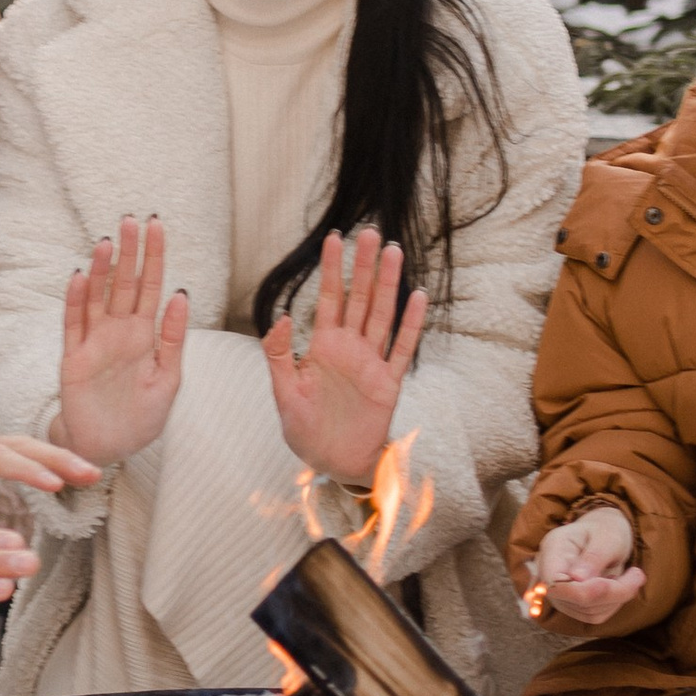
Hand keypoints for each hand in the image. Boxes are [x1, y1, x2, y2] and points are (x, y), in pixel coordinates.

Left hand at [0, 397, 98, 519]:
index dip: (25, 469)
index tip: (55, 483)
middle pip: (17, 445)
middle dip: (55, 457)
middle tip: (90, 474)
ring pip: (22, 444)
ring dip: (57, 455)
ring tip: (90, 473)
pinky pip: (18, 448)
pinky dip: (45, 456)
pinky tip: (69, 471)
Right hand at [56, 216, 190, 471]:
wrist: (108, 448)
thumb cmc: (140, 417)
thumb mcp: (168, 380)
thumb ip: (173, 339)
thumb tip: (182, 295)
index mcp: (145, 335)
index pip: (151, 287)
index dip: (154, 257)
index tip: (157, 226)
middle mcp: (119, 332)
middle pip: (123, 284)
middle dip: (129, 253)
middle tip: (131, 220)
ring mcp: (94, 342)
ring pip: (97, 297)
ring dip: (101, 270)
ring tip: (107, 243)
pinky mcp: (73, 358)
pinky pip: (73, 324)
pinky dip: (75, 301)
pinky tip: (79, 277)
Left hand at [262, 227, 426, 488]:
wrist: (332, 463)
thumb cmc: (305, 431)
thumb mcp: (284, 393)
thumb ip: (278, 356)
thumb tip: (279, 317)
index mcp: (322, 347)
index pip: (328, 299)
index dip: (331, 269)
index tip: (333, 238)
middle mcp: (349, 348)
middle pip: (359, 299)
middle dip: (364, 266)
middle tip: (371, 232)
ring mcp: (371, 363)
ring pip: (382, 315)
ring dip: (388, 285)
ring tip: (394, 252)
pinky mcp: (388, 383)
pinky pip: (401, 349)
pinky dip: (410, 324)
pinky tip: (417, 297)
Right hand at [528, 505, 643, 626]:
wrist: (605, 535)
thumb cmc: (606, 530)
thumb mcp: (607, 536)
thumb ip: (594, 556)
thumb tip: (577, 579)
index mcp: (552, 549)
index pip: (554, 583)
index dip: (580, 591)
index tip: (606, 584)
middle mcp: (549, 575)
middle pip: (575, 600)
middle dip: (612, 592)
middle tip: (637, 574)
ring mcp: (559, 594)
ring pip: (589, 611)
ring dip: (617, 597)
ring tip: (631, 574)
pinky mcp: (572, 606)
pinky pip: (596, 615)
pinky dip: (614, 603)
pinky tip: (619, 584)